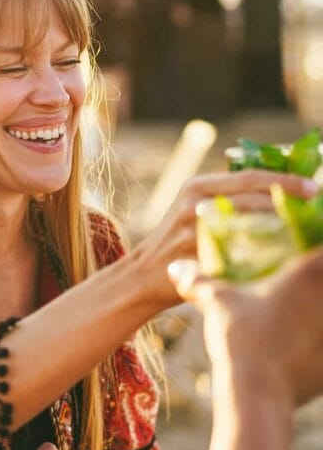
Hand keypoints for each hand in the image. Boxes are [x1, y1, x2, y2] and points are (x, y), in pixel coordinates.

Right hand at [133, 170, 318, 310]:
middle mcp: (193, 201)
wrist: (144, 273)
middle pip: (253, 196)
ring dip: (281, 226)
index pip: (250, 176)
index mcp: (197, 185)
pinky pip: (237, 250)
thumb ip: (228, 200)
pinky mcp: (193, 252)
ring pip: (249, 222)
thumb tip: (281, 192)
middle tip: (316, 206)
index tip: (314, 187)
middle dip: (290, 201)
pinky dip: (262, 252)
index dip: (285, 179)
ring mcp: (192, 226)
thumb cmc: (180, 242)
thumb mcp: (196, 210)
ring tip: (304, 232)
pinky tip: (281, 257)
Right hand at [169, 248, 322, 406]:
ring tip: (297, 313)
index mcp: (311, 275)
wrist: (258, 395)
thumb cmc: (241, 338)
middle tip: (300, 279)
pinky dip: (316, 339)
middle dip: (315, 280)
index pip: (322, 249)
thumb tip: (175, 267)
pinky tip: (298, 343)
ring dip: (316, 310)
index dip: (315, 249)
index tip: (305, 248)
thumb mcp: (216, 302)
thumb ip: (198, 281)